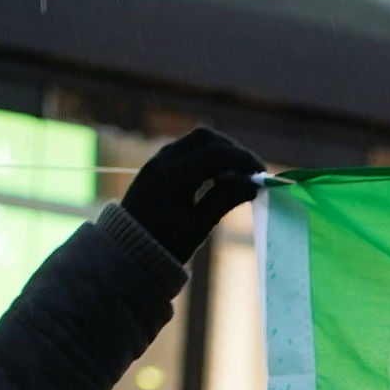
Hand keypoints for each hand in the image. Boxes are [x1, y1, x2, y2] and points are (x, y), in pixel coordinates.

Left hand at [120, 128, 265, 260]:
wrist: (128, 252)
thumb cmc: (163, 246)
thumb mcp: (197, 227)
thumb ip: (224, 200)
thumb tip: (254, 185)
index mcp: (172, 176)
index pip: (216, 153)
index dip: (243, 160)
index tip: (262, 176)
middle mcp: (163, 160)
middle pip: (206, 138)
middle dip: (233, 151)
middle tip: (252, 172)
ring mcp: (159, 159)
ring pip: (197, 141)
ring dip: (221, 153)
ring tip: (238, 176)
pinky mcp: (159, 164)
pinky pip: (189, 151)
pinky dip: (208, 158)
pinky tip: (220, 178)